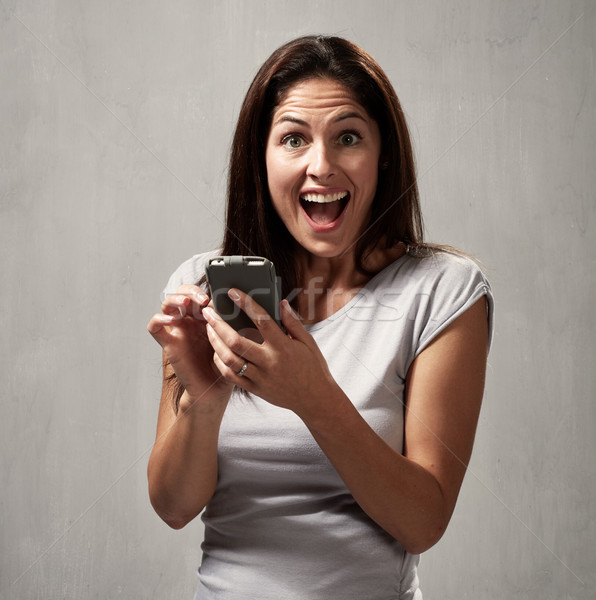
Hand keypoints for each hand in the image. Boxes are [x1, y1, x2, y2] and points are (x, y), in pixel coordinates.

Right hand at [147, 285, 232, 401]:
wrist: (215, 388)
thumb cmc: (227, 363)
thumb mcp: (234, 337)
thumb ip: (233, 321)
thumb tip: (239, 302)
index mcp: (204, 316)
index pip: (197, 292)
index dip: (204, 289)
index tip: (216, 296)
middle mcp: (189, 320)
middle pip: (180, 294)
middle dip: (190, 291)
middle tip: (203, 299)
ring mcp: (177, 330)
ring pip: (166, 305)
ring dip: (174, 299)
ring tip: (186, 303)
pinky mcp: (169, 343)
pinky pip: (154, 327)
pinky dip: (158, 319)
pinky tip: (170, 320)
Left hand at [203, 289, 338, 417]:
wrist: (316, 400)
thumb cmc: (313, 367)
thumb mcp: (308, 342)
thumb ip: (293, 322)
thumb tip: (281, 303)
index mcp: (284, 347)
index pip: (262, 320)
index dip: (246, 303)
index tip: (233, 292)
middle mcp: (270, 362)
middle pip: (236, 341)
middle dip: (218, 324)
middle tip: (208, 312)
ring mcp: (261, 377)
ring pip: (229, 359)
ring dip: (215, 342)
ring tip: (209, 329)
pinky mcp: (255, 389)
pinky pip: (231, 376)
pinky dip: (220, 362)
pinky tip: (216, 351)